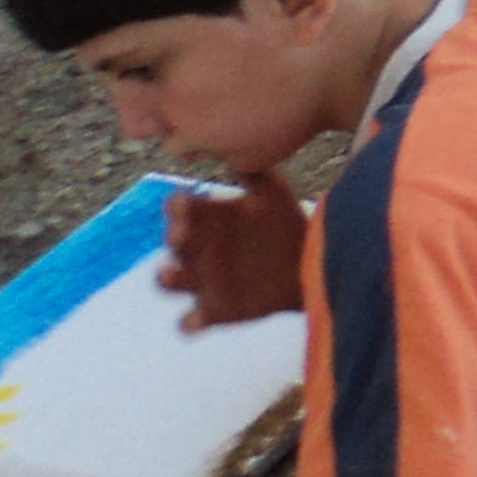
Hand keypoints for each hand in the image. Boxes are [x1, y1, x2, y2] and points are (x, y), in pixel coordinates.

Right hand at [160, 171, 310, 330]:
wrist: (309, 263)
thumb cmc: (284, 223)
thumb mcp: (272, 194)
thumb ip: (256, 174)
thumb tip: (238, 153)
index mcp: (207, 218)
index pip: (179, 208)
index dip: (178, 206)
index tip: (186, 203)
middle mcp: (198, 249)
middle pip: (174, 242)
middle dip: (175, 238)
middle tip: (182, 233)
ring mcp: (203, 280)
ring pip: (169, 281)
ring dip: (166, 277)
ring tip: (170, 272)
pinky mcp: (215, 311)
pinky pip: (190, 322)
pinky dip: (188, 323)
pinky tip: (196, 318)